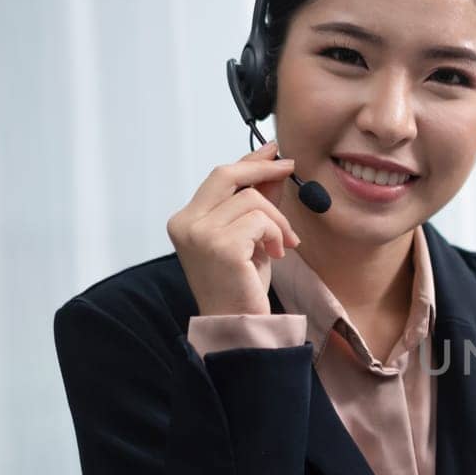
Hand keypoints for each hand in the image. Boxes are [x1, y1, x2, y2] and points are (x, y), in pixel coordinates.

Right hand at [167, 140, 301, 316]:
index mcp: (186, 220)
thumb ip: (257, 202)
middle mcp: (186, 223)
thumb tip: (273, 167)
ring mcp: (200, 234)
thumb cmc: (240, 285)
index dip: (248, 162)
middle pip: (226, 174)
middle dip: (263, 168)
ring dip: (277, 219)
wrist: (238, 323)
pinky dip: (276, 233)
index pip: (218, 178)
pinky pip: (260, 220)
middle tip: (290, 168)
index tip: (272, 151)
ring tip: (283, 243)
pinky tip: (276, 254)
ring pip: (251, 199)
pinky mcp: (220, 245)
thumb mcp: (250, 236)